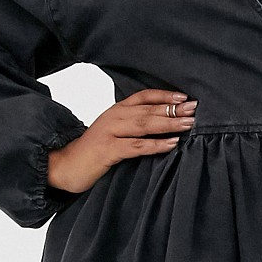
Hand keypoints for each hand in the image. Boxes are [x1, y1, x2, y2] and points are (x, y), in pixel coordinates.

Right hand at [47, 88, 197, 194]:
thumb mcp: (114, 132)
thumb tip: (165, 124)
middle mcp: (113, 117)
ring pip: (144, 125)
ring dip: (169, 124)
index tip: (186, 98)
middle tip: (195, 110)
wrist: (65, 166)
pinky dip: (155, 144)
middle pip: (148, 109)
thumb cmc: (94, 151)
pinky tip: (171, 144)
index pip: (144, 96)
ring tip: (189, 124)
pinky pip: (136, 146)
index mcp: (116, 110)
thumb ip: (133, 126)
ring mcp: (109, 132)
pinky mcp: (107, 150)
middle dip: (174, 110)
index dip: (165, 96)